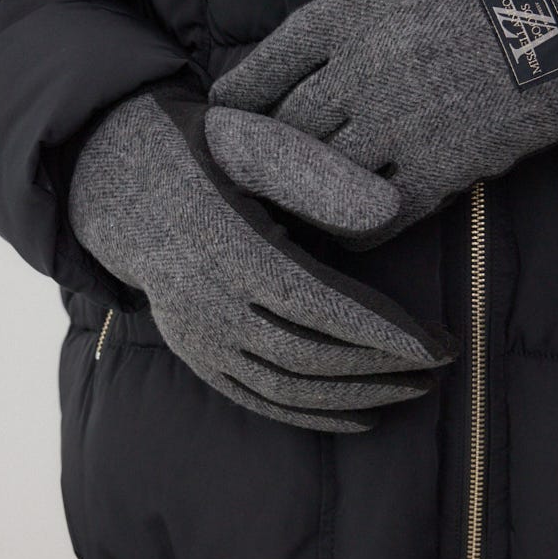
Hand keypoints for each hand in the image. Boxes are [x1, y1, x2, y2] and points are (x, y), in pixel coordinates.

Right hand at [68, 81, 456, 432]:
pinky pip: (256, 400)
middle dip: (382, 367)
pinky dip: (310, 416)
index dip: (382, 331)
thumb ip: (315, 174)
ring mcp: (195, 335)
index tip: (438, 345)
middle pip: (309, 355)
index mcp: (226, 245)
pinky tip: (360, 418)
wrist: (115, 183)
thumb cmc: (200, 152)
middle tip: (441, 364)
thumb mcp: (250, 140)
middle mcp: (206, 302)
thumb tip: (389, 212)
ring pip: (286, 387)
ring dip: (356, 397)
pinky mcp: (194, 354)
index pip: (319, 304)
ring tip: (412, 390)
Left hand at [210, 0, 557, 244]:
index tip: (225, 116)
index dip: (237, 99)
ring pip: (323, 172)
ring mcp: (403, 122)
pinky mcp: (441, 167)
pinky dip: (352, 223)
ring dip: (302, 188)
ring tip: (288, 198)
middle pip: (287, 126)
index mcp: (350, 13)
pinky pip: (375, 213)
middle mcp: (366, 69)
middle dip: (263, 149)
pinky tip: (344, 222)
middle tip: (246, 167)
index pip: (264, 67)